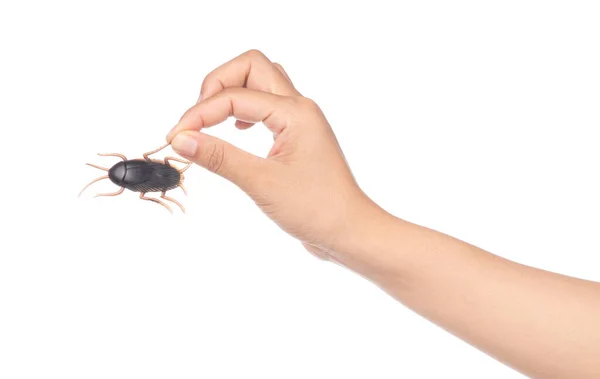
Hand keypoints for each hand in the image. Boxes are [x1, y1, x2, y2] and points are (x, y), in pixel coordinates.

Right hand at [166, 50, 379, 260]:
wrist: (349, 231)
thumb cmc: (317, 209)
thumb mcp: (262, 183)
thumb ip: (220, 157)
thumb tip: (182, 139)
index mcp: (295, 112)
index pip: (234, 96)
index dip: (199, 114)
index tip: (176, 137)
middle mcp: (300, 107)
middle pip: (251, 66)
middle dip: (217, 84)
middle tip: (197, 118)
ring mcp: (300, 120)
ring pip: (261, 81)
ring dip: (232, 92)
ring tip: (211, 121)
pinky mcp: (297, 135)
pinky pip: (268, 104)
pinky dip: (244, 108)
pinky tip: (236, 130)